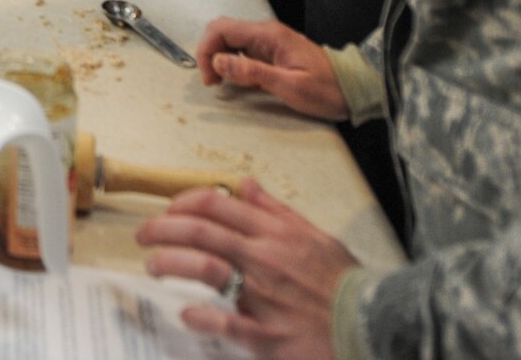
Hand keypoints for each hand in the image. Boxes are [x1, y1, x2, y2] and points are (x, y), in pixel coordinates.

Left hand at [138, 178, 355, 359]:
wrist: (377, 326)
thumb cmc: (343, 285)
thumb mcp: (316, 237)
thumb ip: (276, 211)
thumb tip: (244, 184)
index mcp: (275, 235)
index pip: (216, 205)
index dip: (181, 204)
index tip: (166, 212)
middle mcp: (265, 260)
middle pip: (201, 232)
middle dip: (162, 229)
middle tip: (143, 236)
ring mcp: (266, 298)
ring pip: (206, 269)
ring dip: (170, 264)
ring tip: (153, 267)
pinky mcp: (270, 337)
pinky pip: (228, 324)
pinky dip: (202, 318)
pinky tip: (185, 314)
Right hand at [195, 17, 348, 120]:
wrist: (353, 90)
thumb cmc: (326, 90)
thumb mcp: (290, 85)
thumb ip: (252, 72)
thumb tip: (218, 61)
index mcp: (268, 35)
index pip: (222, 29)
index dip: (206, 50)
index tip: (209, 77)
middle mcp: (266, 32)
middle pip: (222, 31)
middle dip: (209, 52)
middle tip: (213, 80)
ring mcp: (268, 41)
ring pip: (229, 39)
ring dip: (218, 57)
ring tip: (221, 81)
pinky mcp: (270, 52)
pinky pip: (241, 50)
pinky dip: (231, 62)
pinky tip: (235, 78)